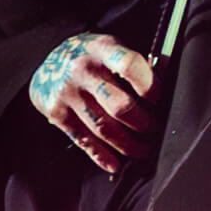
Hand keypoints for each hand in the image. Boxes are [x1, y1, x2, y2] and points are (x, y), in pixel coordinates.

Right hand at [28, 32, 158, 173]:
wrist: (48, 60)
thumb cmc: (92, 55)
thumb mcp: (112, 46)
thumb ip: (132, 64)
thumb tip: (163, 83)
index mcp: (102, 49)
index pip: (129, 66)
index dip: (149, 85)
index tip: (160, 100)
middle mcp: (83, 71)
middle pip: (119, 104)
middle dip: (143, 122)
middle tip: (156, 129)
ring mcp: (68, 94)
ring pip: (103, 127)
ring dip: (127, 144)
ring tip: (143, 150)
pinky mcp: (56, 113)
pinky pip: (82, 139)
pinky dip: (100, 155)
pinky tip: (115, 164)